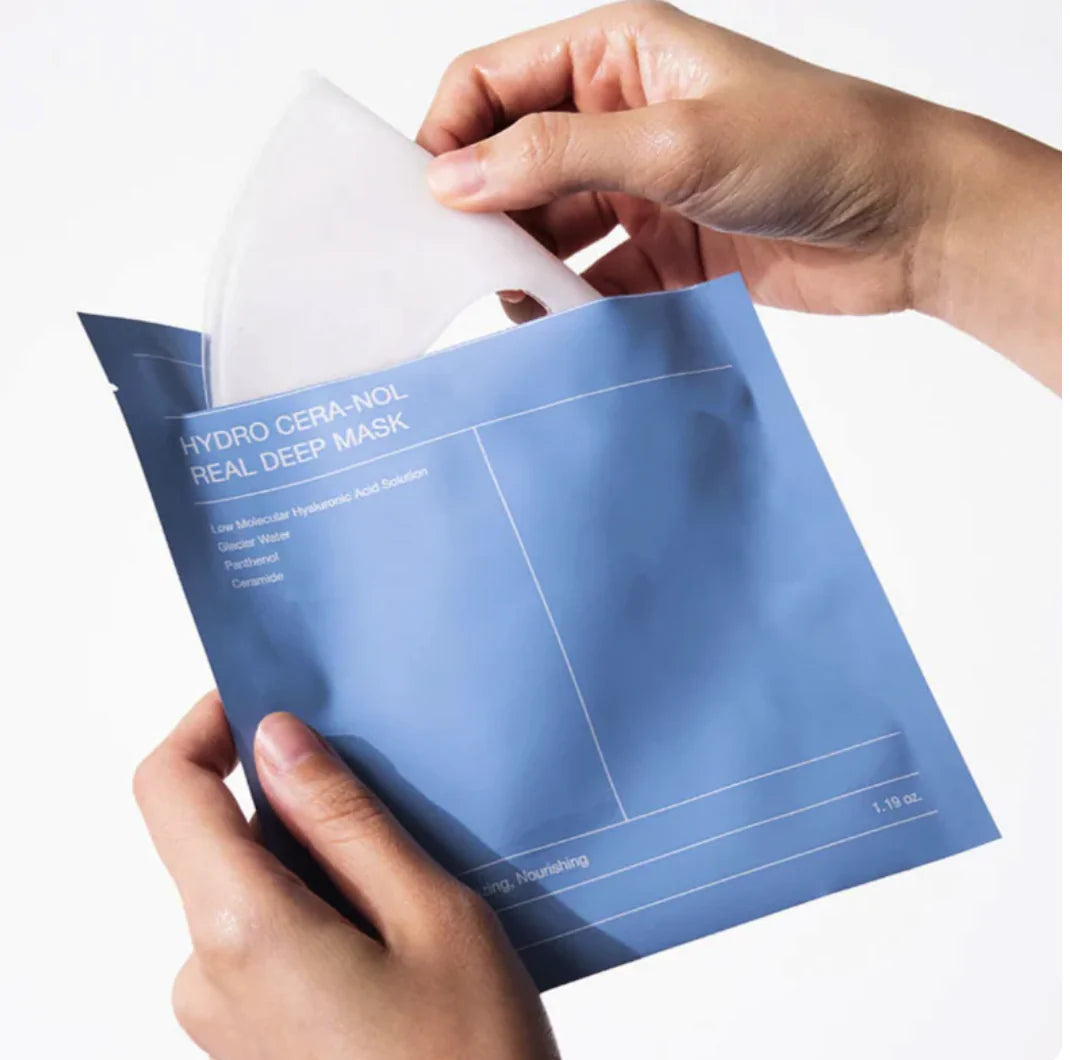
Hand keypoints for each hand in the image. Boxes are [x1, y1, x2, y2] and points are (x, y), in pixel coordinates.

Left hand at [134, 694, 557, 1059]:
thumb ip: (344, 820)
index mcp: (243, 932)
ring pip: (248, 886)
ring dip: (315, 858)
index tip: (266, 699)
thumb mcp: (429, 913)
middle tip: (387, 793)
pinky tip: (394, 926)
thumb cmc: (469, 1059)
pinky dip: (315, 905)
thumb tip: (279, 737)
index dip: (205, 724)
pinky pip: (261, 935)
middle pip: (217, 835)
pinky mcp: (249, 1035)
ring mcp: (222, 1013)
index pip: (168, 789)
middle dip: (292, 800)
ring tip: (408, 874)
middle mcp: (206, 974)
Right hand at [420, 1, 1059, 391]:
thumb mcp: (671, 141)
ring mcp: (637, 186)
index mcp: (613, 54)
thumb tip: (450, 178)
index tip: (424, 203)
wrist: (906, 221)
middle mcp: (616, 116)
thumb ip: (554, 158)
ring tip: (515, 304)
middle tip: (460, 267)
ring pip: (548, 226)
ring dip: (525, 264)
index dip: (448, 135)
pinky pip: (591, 277)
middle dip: (483, 212)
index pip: (492, 83)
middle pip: (512, 160)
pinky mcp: (661, 249)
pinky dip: (571, 302)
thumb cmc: (813, 145)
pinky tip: (560, 324)